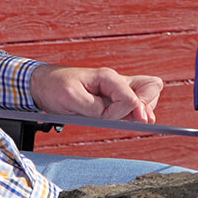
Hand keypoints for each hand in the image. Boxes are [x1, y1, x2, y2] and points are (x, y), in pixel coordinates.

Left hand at [29, 64, 162, 122]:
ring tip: (127, 120)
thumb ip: (95, 108)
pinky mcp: (115, 96)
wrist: (45, 84)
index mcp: (107, 77)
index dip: (123, 112)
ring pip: (149, 95)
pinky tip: (125, 119)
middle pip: (152, 88)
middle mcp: (117, 80)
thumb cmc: (56, 87)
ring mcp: (118, 87)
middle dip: (146, 107)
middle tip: (133, 121)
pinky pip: (137, 102)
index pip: (131, 97)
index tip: (108, 120)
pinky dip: (136, 112)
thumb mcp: (71, 99)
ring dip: (142, 110)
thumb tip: (115, 116)